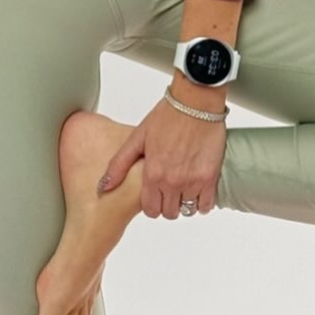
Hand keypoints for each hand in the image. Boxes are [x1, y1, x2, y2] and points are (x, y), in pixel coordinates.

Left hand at [96, 94, 226, 218]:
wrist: (195, 102)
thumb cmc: (167, 115)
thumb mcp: (138, 137)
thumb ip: (119, 164)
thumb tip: (103, 186)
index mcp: (153, 174)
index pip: (150, 210)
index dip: (151, 204)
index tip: (155, 194)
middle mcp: (172, 182)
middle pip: (169, 213)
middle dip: (167, 204)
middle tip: (169, 189)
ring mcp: (192, 181)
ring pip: (186, 210)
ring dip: (184, 202)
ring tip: (183, 186)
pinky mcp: (210, 177)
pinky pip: (205, 205)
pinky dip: (201, 201)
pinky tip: (197, 188)